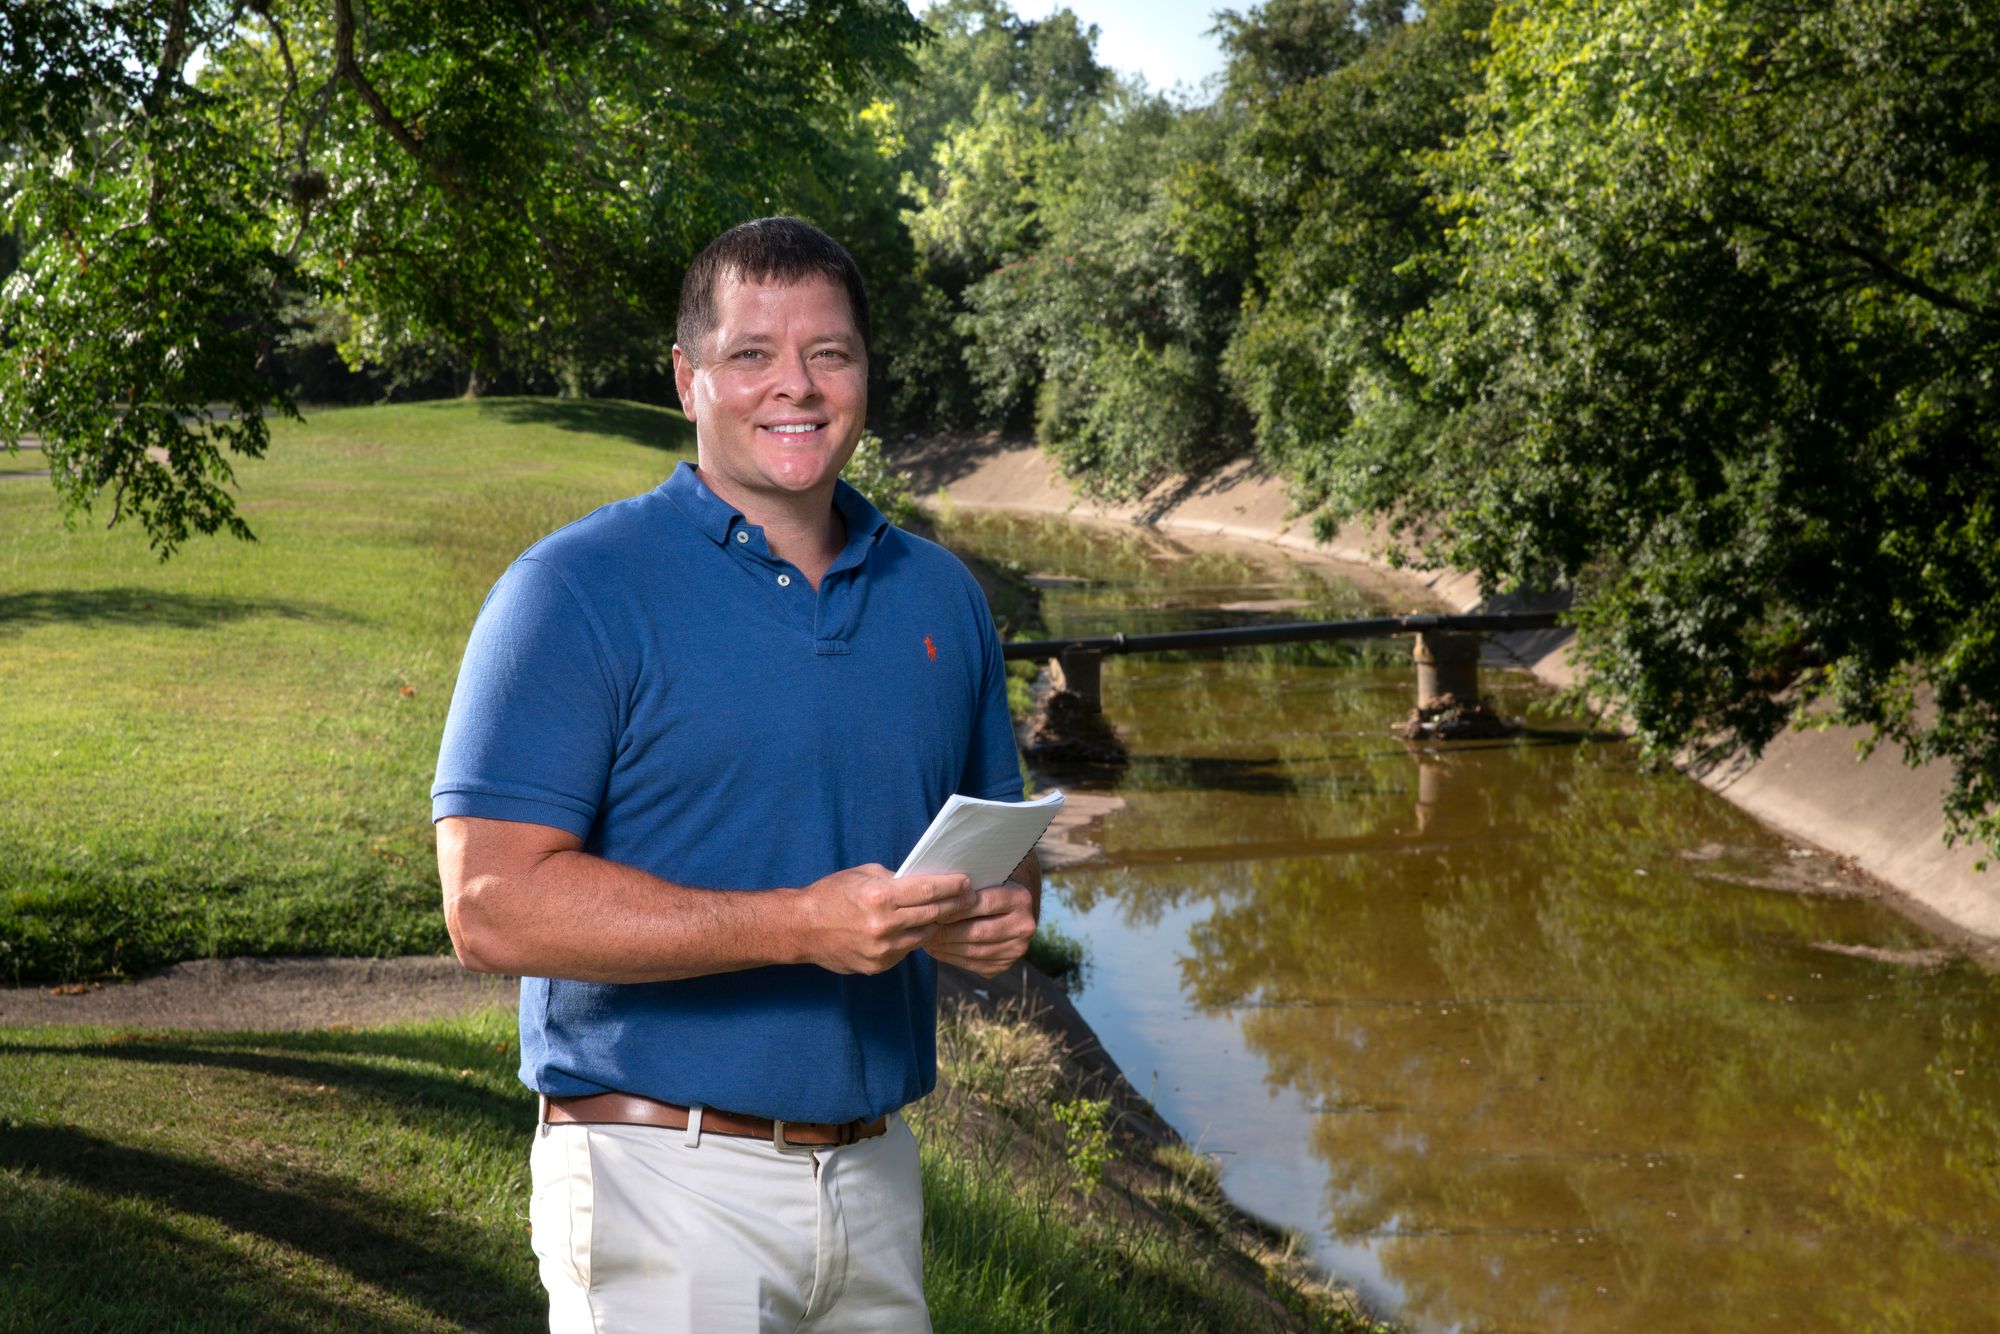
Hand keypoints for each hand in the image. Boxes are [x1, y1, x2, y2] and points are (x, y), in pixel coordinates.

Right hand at [799, 863, 974, 974]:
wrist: (801, 928)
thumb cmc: (831, 895)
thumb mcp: (863, 875)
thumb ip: (895, 879)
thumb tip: (924, 881)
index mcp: (880, 897)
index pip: (928, 891)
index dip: (952, 886)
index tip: (967, 881)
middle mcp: (883, 925)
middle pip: (933, 914)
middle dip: (954, 904)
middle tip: (969, 898)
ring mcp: (882, 949)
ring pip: (924, 935)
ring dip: (935, 923)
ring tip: (947, 913)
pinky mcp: (878, 965)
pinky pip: (906, 950)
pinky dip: (912, 938)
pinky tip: (913, 928)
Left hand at [925, 882, 1035, 977]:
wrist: (1009, 907)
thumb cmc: (988, 888)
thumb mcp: (985, 880)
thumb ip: (967, 886)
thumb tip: (933, 892)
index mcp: (1021, 898)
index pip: (983, 904)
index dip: (955, 908)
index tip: (932, 908)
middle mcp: (1024, 925)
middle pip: (978, 931)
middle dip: (946, 931)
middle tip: (922, 927)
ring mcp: (1017, 949)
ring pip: (974, 950)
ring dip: (945, 946)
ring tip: (924, 938)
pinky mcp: (1005, 964)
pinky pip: (973, 964)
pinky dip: (951, 957)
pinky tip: (935, 949)